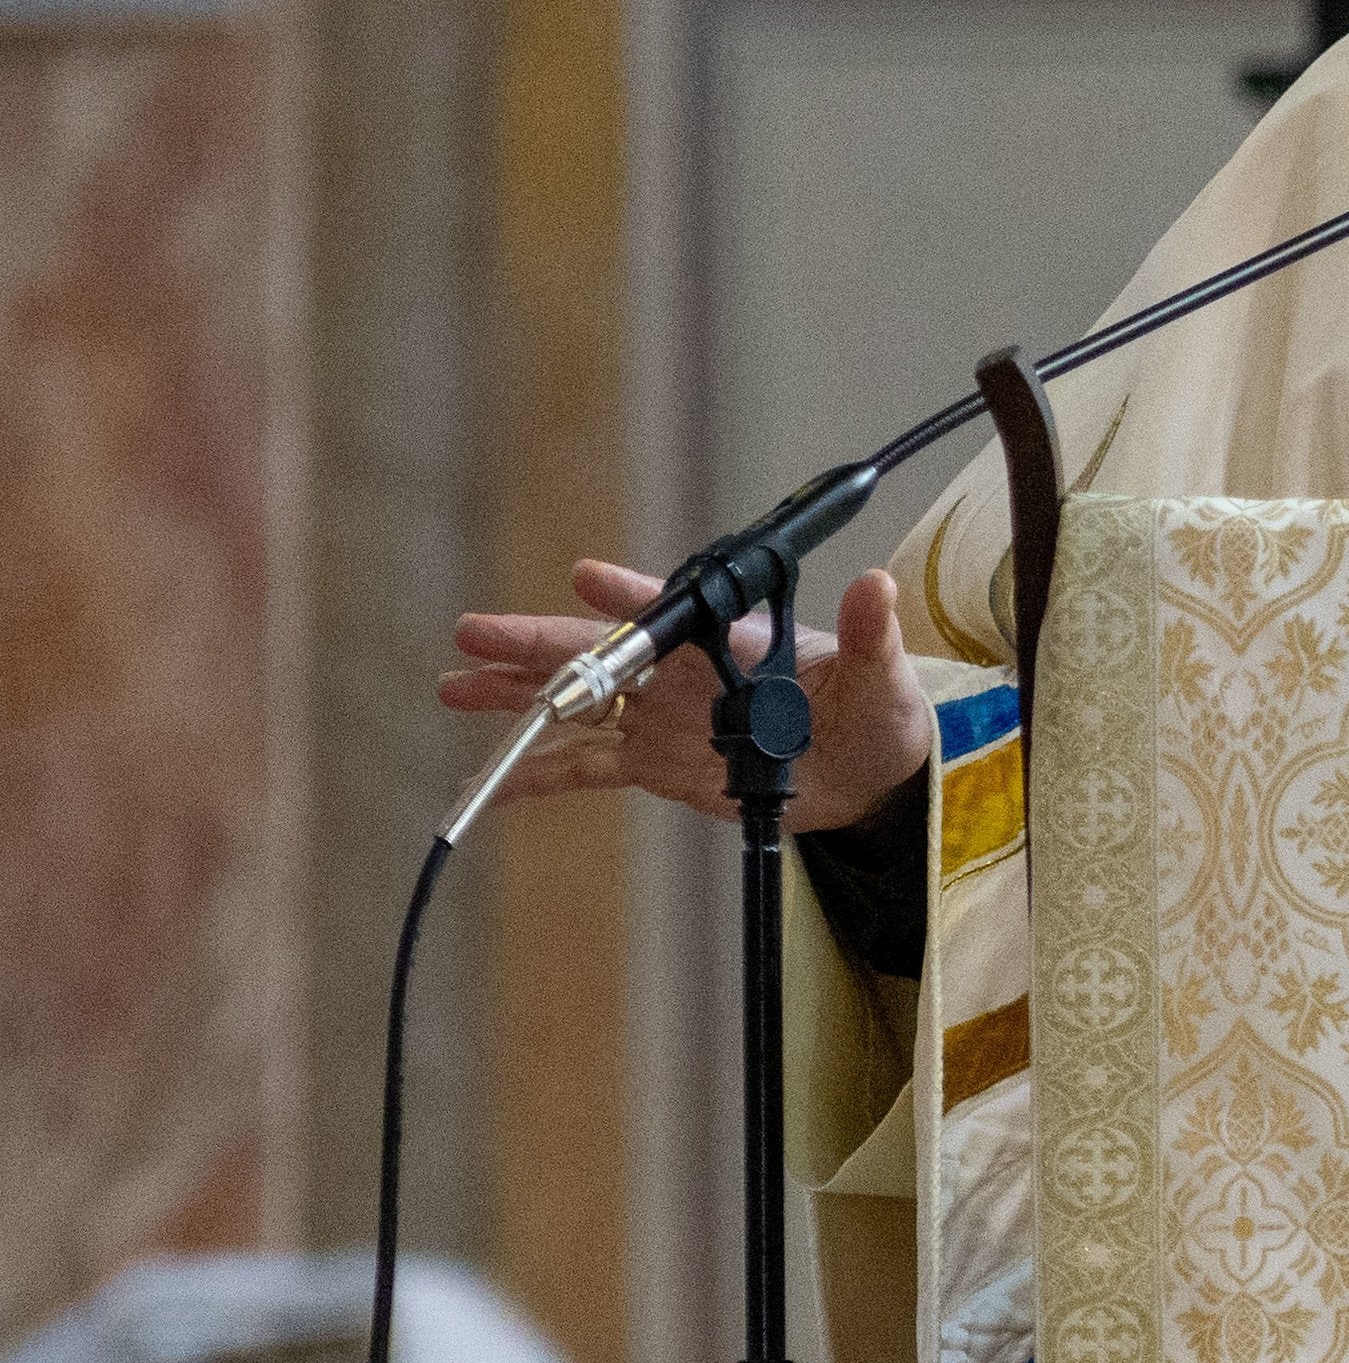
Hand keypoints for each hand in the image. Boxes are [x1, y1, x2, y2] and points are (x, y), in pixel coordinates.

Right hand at [439, 559, 937, 832]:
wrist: (869, 779)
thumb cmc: (878, 714)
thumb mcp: (882, 677)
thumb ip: (870, 636)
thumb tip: (876, 585)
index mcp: (731, 641)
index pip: (672, 610)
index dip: (628, 595)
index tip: (586, 579)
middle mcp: (685, 674)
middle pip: (602, 652)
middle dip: (538, 642)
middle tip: (472, 633)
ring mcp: (664, 718)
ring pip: (579, 703)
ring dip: (520, 698)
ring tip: (453, 687)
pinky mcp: (657, 765)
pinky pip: (588, 767)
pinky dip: (539, 774)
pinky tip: (492, 783)